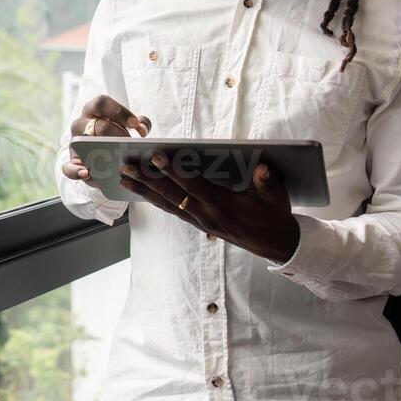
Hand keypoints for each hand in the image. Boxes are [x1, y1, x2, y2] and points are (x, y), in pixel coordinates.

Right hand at [62, 95, 150, 189]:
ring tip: (114, 161)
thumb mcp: (128, 125)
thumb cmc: (117, 133)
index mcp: (94, 109)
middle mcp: (81, 123)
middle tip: (131, 146)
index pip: (102, 103)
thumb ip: (140, 123)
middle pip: (98, 125)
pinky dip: (76, 171)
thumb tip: (142, 130)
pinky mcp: (71, 162)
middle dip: (117, 136)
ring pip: (80, 142)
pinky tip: (87, 174)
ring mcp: (74, 142)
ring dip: (98, 152)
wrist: (102, 154)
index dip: (119, 112)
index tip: (135, 123)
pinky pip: (68, 167)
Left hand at [118, 154, 301, 264]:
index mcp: (223, 206)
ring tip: (124, 179)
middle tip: (126, 166)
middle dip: (147, 180)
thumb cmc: (275, 215)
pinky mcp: (200, 225)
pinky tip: (143, 191)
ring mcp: (201, 222)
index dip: (174, 170)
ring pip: (167, 204)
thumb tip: (261, 167)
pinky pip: (173, 210)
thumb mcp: (276, 196)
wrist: (277, 245)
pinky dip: (156, 200)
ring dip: (145, 191)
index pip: (193, 185)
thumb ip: (267, 181)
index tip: (156, 156)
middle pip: (171, 196)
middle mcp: (207, 216)